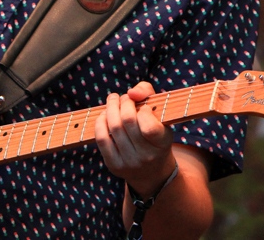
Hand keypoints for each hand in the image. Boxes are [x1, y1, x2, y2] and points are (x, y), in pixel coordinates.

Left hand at [94, 81, 175, 195]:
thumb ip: (147, 93)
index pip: (149, 126)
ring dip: (110, 108)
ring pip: (113, 127)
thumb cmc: (155, 132)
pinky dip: (100, 122)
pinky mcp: (114, 166)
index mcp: (162, 143)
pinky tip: (104, 115)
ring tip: (113, 101)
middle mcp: (147, 156)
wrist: (151, 171)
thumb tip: (131, 93)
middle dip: (123, 102)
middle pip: (127, 121)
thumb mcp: (160, 113)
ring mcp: (129, 162)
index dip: (143, 109)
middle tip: (124, 97)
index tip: (144, 106)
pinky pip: (102, 139)